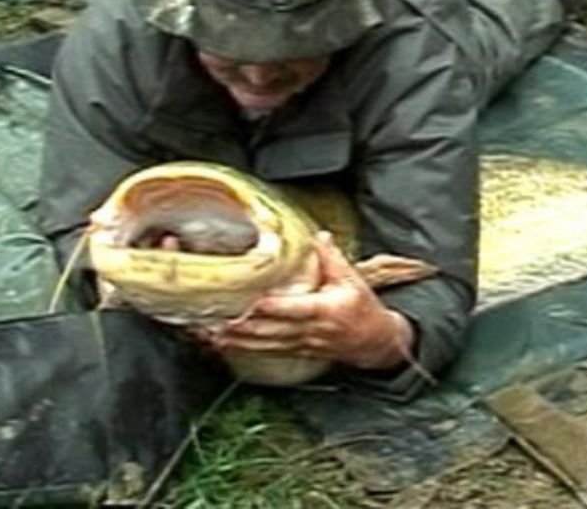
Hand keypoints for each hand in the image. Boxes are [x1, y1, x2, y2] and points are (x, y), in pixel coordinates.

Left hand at [204, 232, 415, 370]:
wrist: (376, 342)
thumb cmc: (364, 309)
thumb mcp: (352, 280)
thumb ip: (332, 258)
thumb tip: (317, 235)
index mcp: (323, 310)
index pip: (292, 309)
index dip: (270, 308)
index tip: (249, 303)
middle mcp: (308, 331)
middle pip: (270, 330)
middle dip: (241, 327)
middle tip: (213, 321)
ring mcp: (301, 344)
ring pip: (264, 343)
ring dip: (236, 340)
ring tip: (210, 334)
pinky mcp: (296, 351)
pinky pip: (266, 351)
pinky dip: (244, 349)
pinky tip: (224, 346)